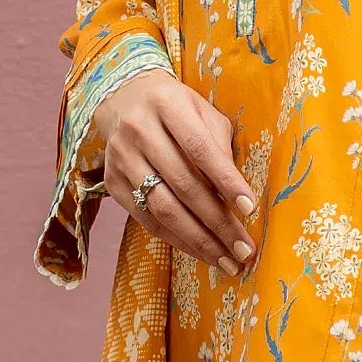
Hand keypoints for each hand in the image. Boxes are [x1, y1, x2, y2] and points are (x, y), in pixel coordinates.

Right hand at [89, 74, 255, 273]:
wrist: (126, 101)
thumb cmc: (179, 111)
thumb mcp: (204, 114)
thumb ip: (221, 148)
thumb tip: (238, 198)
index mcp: (167, 105)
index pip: (201, 149)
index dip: (226, 181)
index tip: (250, 209)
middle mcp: (139, 130)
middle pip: (183, 185)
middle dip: (218, 223)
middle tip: (244, 249)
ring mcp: (121, 158)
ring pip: (163, 209)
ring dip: (198, 240)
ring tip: (226, 260)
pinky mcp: (112, 183)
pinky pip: (147, 220)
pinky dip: (177, 240)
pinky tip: (200, 251)